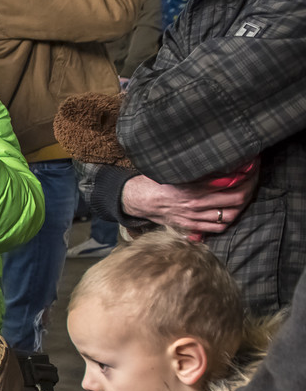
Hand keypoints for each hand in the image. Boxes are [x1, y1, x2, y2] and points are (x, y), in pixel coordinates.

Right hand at [120, 172, 258, 234]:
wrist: (138, 200)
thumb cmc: (157, 181)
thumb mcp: (176, 171)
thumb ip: (198, 170)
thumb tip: (222, 163)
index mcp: (192, 188)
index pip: (229, 182)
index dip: (244, 174)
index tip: (250, 166)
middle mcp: (195, 205)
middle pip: (235, 200)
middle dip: (248, 188)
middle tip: (252, 179)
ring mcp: (193, 217)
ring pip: (229, 215)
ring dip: (241, 206)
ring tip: (245, 194)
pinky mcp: (190, 225)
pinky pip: (217, 227)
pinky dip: (228, 220)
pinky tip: (231, 211)